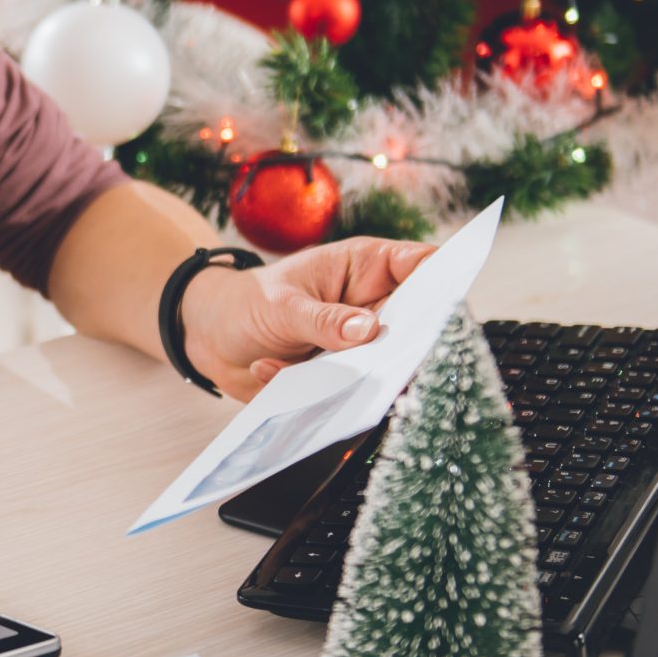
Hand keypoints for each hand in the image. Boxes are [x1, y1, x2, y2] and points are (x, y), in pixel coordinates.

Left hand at [179, 237, 434, 398]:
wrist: (209, 337)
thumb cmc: (247, 303)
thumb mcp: (281, 305)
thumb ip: (324, 319)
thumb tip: (370, 330)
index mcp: (365, 267)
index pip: (422, 264)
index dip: (443, 282)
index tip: (448, 310)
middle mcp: (372, 305)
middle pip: (418, 322)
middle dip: (410, 343)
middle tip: (388, 360)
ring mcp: (361, 343)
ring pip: (391, 364)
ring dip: (363, 376)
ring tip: (324, 373)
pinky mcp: (345, 377)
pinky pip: (355, 392)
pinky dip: (322, 392)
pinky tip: (273, 369)